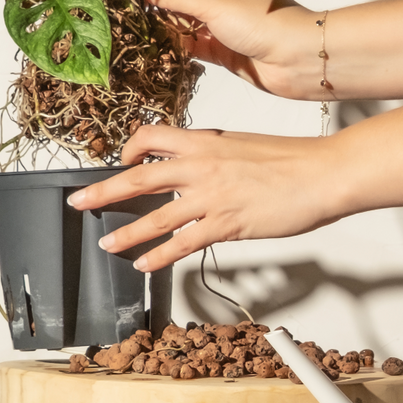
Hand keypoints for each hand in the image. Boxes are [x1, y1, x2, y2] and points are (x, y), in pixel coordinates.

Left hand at [64, 124, 346, 270]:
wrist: (324, 173)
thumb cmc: (294, 159)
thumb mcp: (244, 145)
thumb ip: (216, 154)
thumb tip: (200, 164)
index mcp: (205, 141)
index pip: (151, 138)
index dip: (129, 150)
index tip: (120, 161)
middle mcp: (201, 166)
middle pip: (138, 177)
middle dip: (103, 191)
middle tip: (79, 201)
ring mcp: (211, 196)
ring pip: (155, 216)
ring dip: (126, 232)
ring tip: (105, 243)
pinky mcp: (226, 224)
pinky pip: (183, 243)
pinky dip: (160, 255)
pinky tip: (145, 264)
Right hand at [128, 0, 325, 99]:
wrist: (301, 60)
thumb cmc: (266, 22)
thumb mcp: (214, 3)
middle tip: (123, 0)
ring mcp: (222, 22)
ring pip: (184, 18)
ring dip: (162, 21)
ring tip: (131, 24)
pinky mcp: (222, 49)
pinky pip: (192, 43)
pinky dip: (175, 44)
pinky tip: (153, 45)